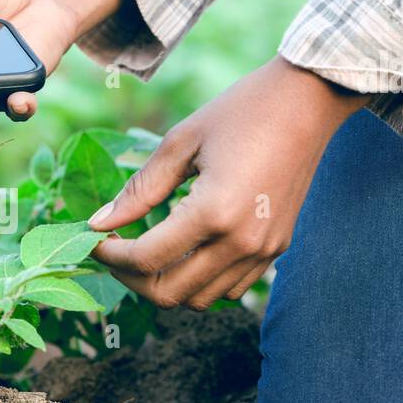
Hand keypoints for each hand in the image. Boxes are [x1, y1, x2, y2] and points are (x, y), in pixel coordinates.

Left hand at [89, 57, 366, 308]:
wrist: (308, 102)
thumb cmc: (241, 111)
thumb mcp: (180, 142)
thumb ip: (139, 190)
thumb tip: (98, 224)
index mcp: (214, 212)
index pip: (147, 260)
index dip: (111, 256)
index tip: (94, 241)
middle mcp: (242, 242)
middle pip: (170, 293)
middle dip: (132, 278)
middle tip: (115, 252)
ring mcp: (264, 250)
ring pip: (200, 300)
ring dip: (166, 284)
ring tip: (147, 252)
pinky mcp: (276, 249)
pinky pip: (229, 288)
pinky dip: (200, 281)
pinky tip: (185, 250)